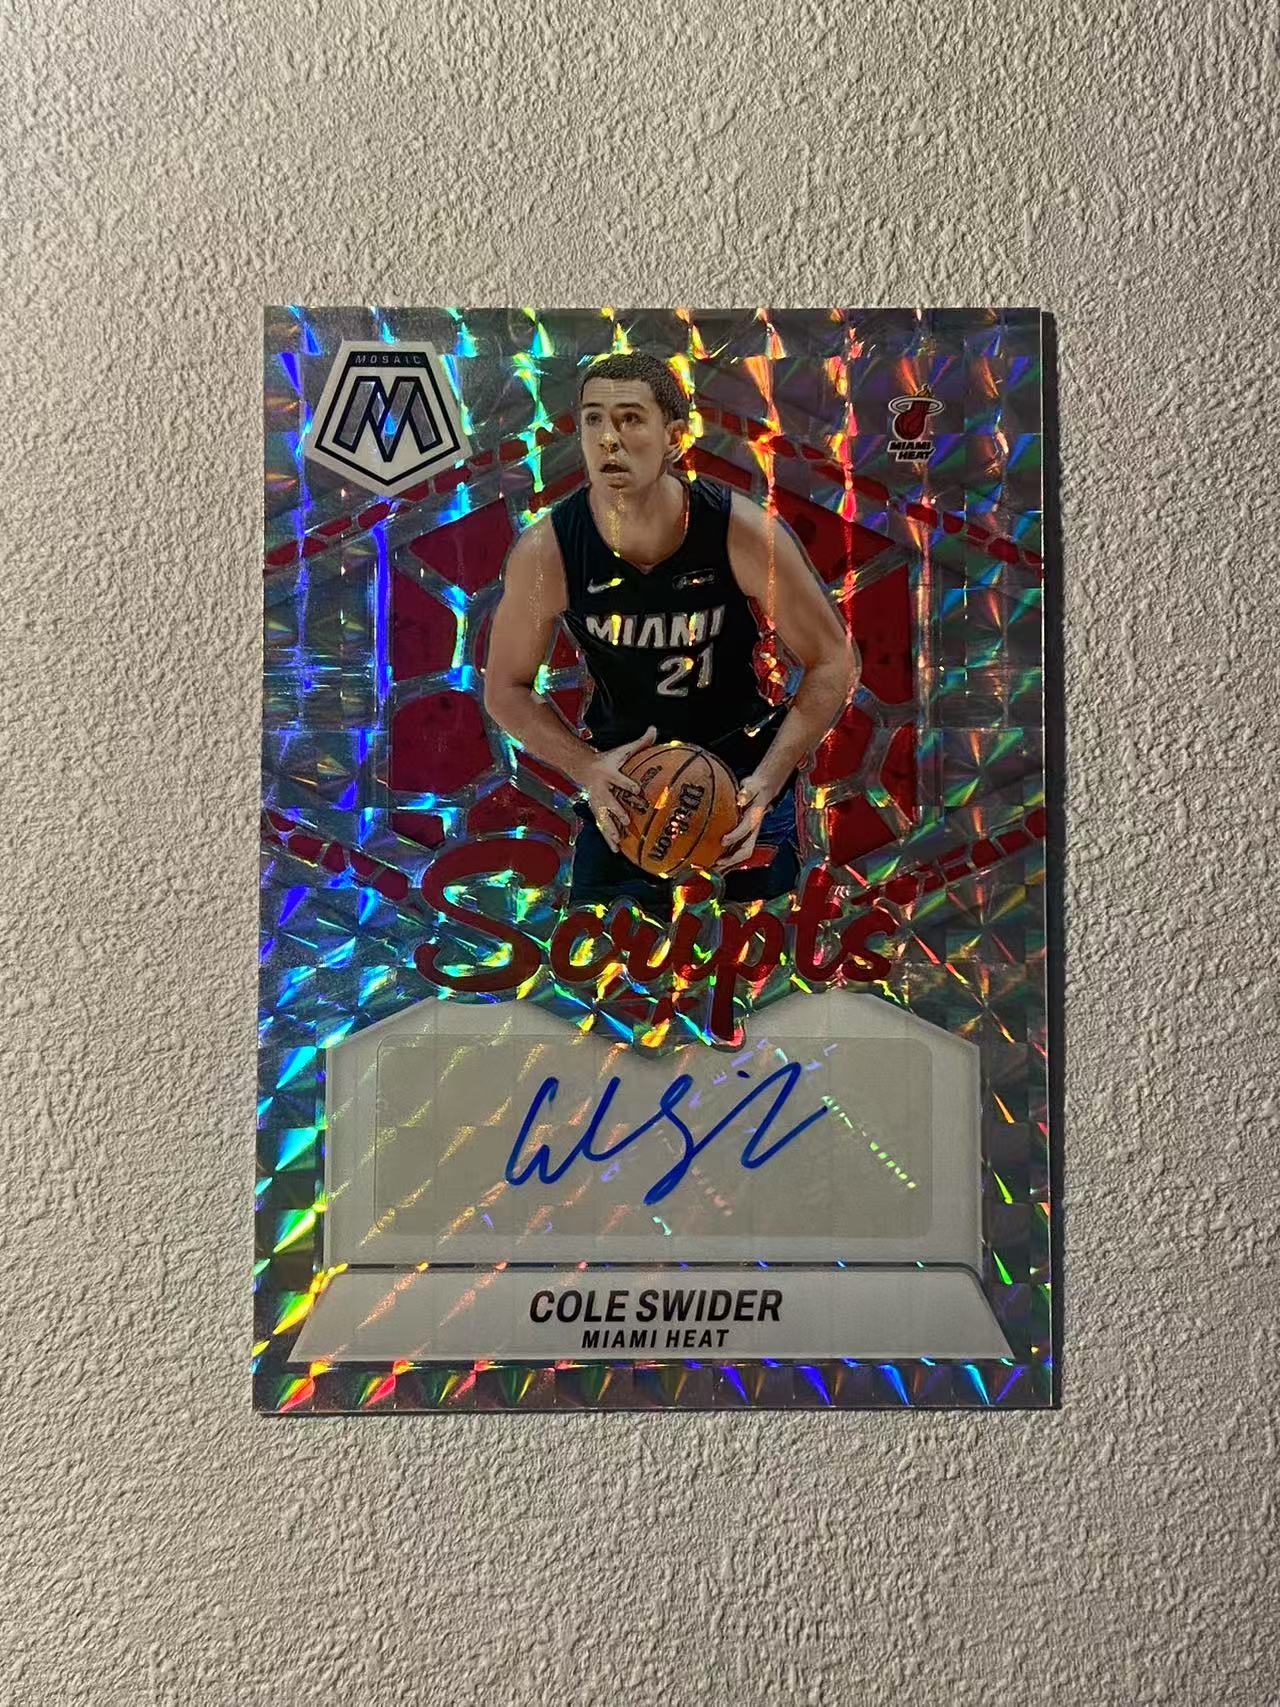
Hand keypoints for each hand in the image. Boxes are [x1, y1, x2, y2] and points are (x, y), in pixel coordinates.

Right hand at [582, 726, 656, 851]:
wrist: (584, 767)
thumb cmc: (609, 759)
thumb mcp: (622, 750)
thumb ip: (640, 742)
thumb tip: (654, 729)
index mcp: (609, 773)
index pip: (619, 778)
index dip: (626, 783)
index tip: (637, 790)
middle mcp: (602, 789)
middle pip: (608, 801)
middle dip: (617, 811)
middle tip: (627, 819)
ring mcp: (597, 802)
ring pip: (603, 818)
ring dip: (610, 830)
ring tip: (618, 841)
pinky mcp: (596, 811)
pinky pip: (602, 826)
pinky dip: (608, 838)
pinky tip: (616, 850)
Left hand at [714, 771, 775, 870]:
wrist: (762, 791)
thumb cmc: (754, 789)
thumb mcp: (751, 787)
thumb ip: (746, 792)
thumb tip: (740, 798)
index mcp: (755, 818)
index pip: (746, 829)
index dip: (736, 835)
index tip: (724, 840)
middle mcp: (752, 831)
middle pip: (746, 850)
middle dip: (732, 859)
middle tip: (717, 864)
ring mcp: (747, 836)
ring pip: (740, 855)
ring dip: (727, 864)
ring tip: (712, 870)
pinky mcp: (742, 838)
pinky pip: (735, 852)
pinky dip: (725, 859)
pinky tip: (712, 863)